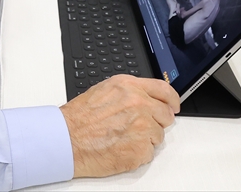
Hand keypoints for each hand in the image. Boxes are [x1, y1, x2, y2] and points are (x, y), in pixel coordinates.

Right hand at [61, 75, 179, 177]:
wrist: (67, 139)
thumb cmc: (79, 119)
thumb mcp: (104, 91)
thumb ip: (129, 92)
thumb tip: (146, 98)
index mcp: (130, 87)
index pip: (164, 90)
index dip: (172, 100)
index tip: (173, 105)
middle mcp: (139, 104)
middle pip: (166, 115)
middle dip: (156, 121)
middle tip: (139, 127)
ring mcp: (142, 127)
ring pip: (158, 136)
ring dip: (145, 139)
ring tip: (123, 138)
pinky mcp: (141, 149)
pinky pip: (149, 153)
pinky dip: (138, 153)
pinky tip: (121, 148)